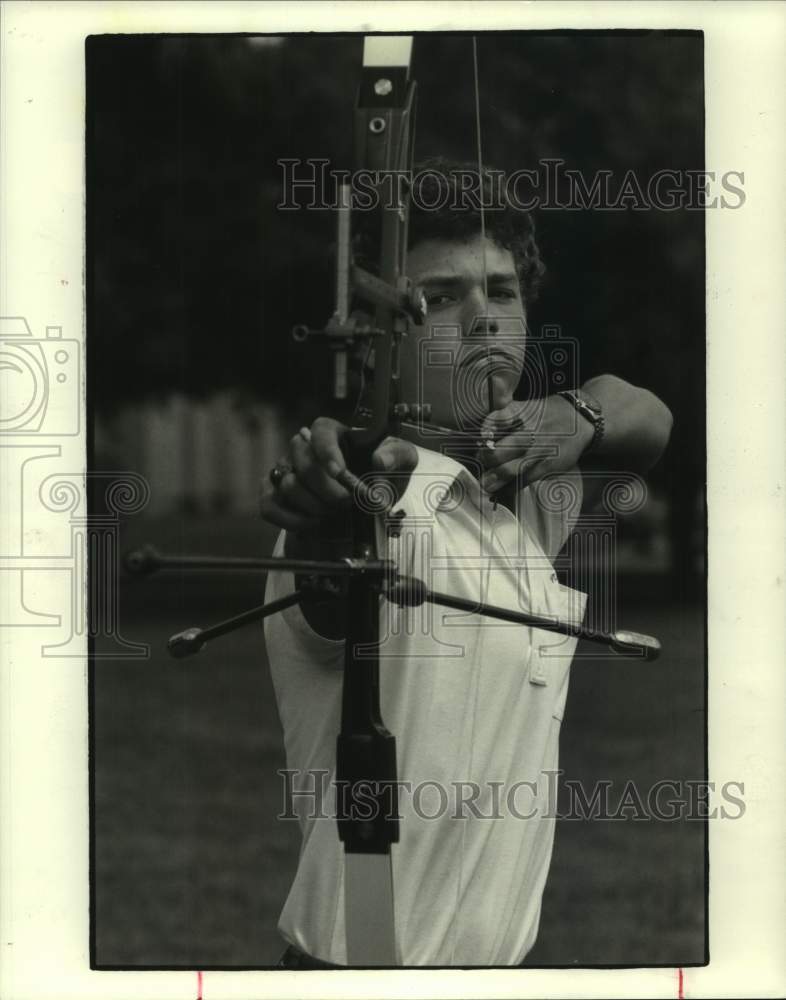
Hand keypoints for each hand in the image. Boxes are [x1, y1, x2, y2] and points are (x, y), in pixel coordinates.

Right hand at [259, 416, 418, 536]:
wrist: (364, 511)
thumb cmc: (380, 478)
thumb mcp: (401, 464)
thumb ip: (398, 455)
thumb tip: (380, 460)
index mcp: (333, 434)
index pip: (320, 430)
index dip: (326, 450)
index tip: (339, 472)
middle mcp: (303, 449)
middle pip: (302, 461)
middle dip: (326, 488)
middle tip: (346, 503)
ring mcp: (285, 471)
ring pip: (288, 485)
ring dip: (314, 506)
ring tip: (333, 514)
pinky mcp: (274, 496)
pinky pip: (269, 506)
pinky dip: (292, 520)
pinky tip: (314, 524)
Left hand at [477, 396, 593, 493]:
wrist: (581, 420)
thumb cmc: (547, 413)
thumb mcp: (527, 406)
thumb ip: (504, 416)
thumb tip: (482, 433)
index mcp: (522, 413)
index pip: (498, 420)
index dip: (485, 430)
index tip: (480, 438)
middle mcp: (530, 431)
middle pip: (503, 449)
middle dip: (487, 458)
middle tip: (481, 461)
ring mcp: (539, 450)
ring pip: (512, 468)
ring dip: (496, 478)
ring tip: (486, 484)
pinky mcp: (548, 465)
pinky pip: (527, 479)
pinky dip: (513, 486)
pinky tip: (503, 490)